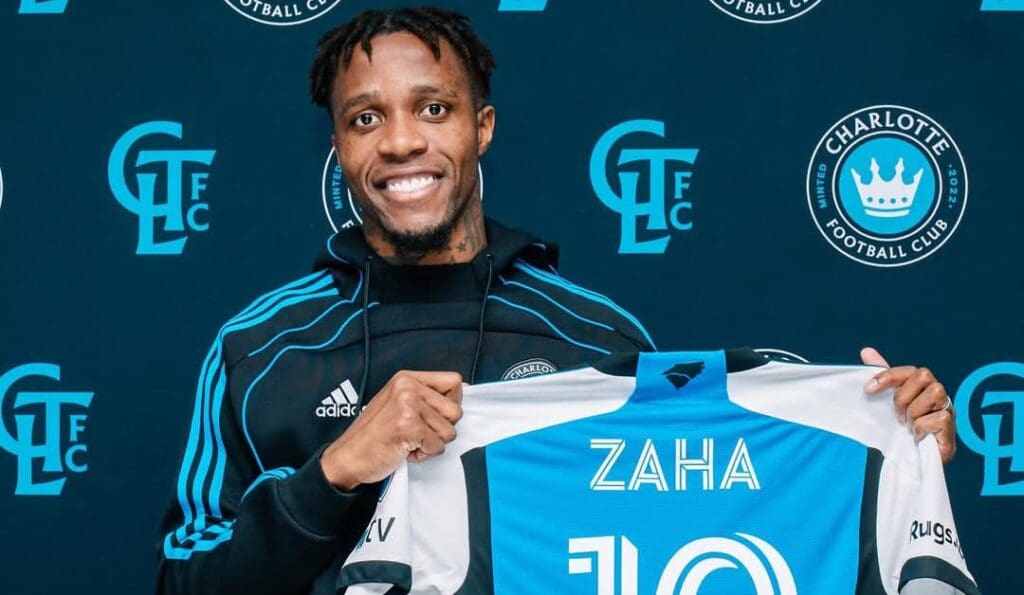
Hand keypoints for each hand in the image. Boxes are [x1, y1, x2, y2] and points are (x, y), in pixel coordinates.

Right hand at [320, 370, 463, 489]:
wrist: (348, 457)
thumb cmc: (372, 435)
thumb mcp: (397, 403)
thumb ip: (425, 396)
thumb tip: (460, 392)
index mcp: (406, 378)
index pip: (454, 382)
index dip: (452, 403)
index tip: (434, 416)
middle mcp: (407, 387)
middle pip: (455, 410)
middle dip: (440, 428)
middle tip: (416, 433)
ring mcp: (408, 406)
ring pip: (449, 431)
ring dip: (431, 443)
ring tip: (408, 440)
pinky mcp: (409, 427)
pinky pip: (438, 447)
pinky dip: (424, 455)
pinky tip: (404, 450)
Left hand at [861, 347, 955, 463]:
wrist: (911, 461)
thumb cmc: (901, 428)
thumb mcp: (887, 401)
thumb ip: (881, 376)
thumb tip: (866, 351)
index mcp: (922, 387)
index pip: (909, 370)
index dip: (888, 376)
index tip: (868, 390)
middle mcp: (937, 395)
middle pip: (924, 375)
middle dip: (903, 395)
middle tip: (897, 415)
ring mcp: (947, 409)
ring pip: (935, 392)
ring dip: (914, 412)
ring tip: (908, 426)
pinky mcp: (951, 428)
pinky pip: (939, 417)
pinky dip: (922, 428)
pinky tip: (917, 436)